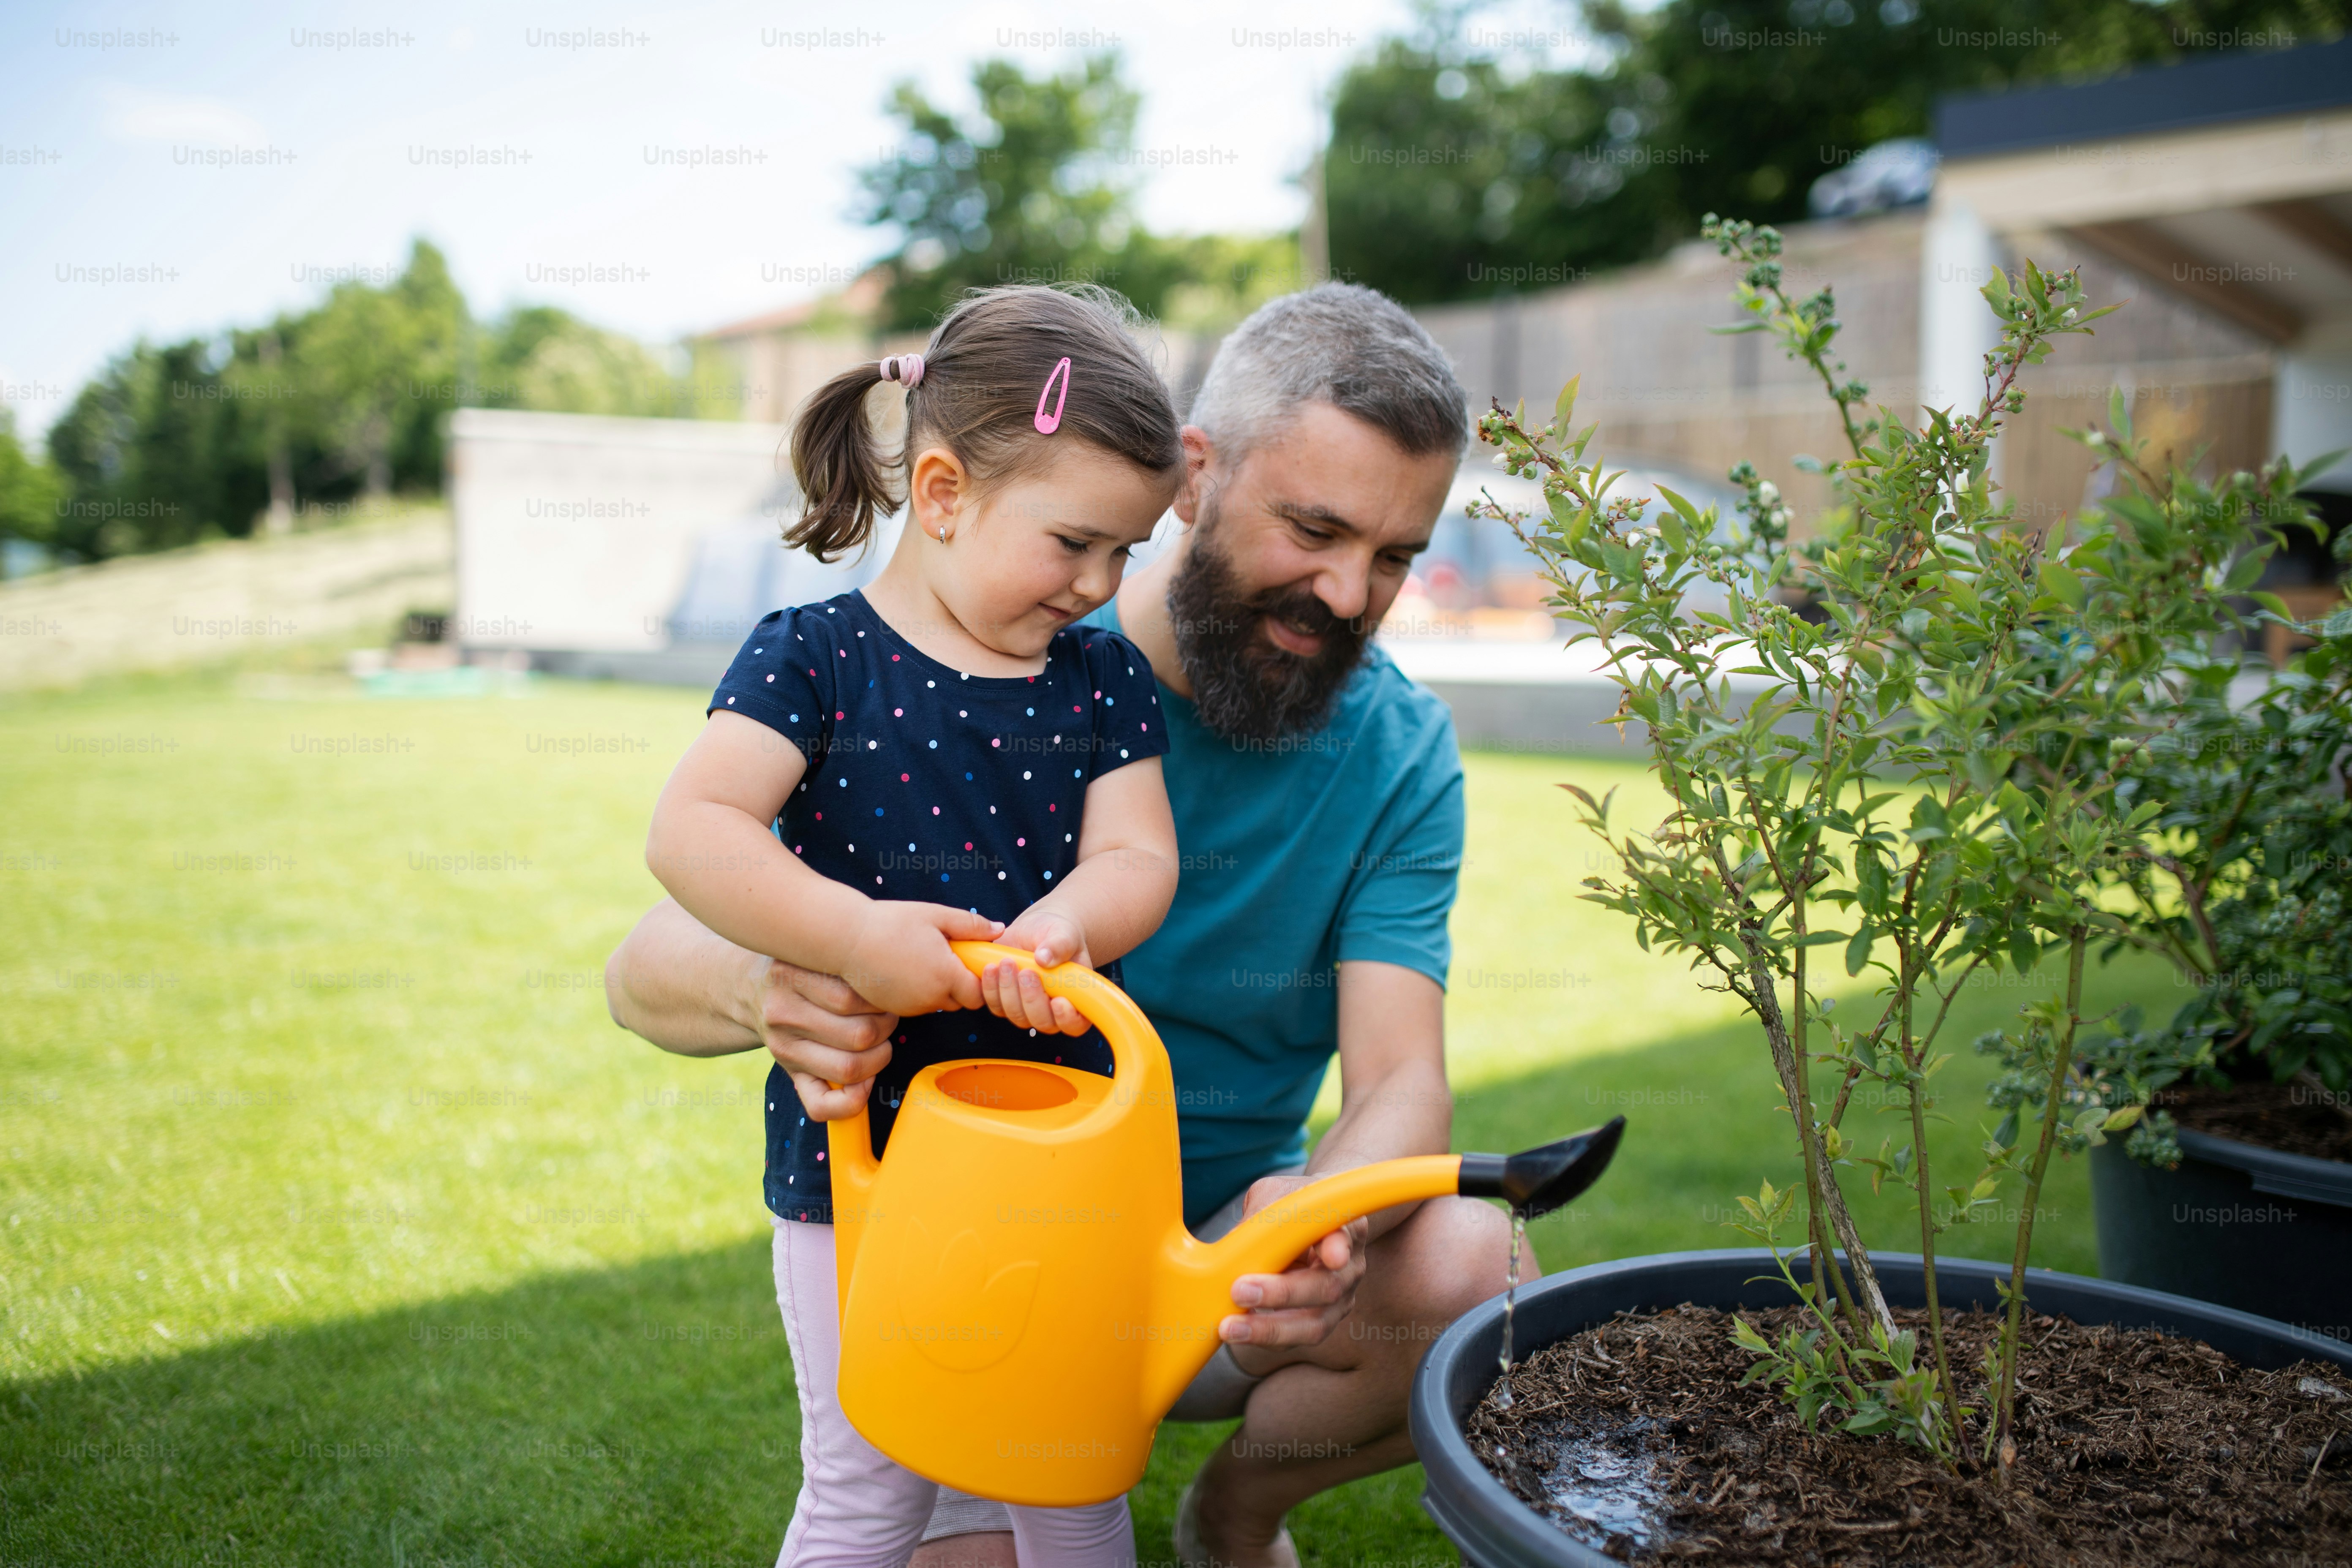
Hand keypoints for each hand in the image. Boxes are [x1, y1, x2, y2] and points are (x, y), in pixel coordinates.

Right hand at [745, 957, 896, 1121]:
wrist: (753, 990)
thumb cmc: (802, 970)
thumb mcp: (815, 954)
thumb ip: (848, 962)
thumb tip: (898, 987)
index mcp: (789, 976)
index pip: (853, 998)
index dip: (883, 1000)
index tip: (887, 994)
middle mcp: (782, 1013)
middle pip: (859, 1034)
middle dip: (887, 1028)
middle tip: (887, 1016)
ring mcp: (783, 1049)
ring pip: (850, 1068)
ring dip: (879, 1057)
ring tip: (879, 1040)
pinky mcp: (789, 1075)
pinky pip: (822, 1106)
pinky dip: (854, 1100)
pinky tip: (864, 1079)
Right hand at [836, 901, 1000, 1023]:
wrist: (845, 938)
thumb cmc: (890, 923)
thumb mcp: (935, 915)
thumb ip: (971, 925)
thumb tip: (998, 930)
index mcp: (945, 976)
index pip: (979, 993)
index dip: (979, 978)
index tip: (971, 960)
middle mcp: (930, 998)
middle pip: (960, 1001)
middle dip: (960, 983)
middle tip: (947, 955)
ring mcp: (910, 1007)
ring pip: (938, 1004)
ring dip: (939, 988)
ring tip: (924, 958)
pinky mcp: (893, 1009)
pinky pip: (917, 1005)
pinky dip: (919, 992)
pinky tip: (907, 968)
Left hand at [983, 909, 1091, 1035]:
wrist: (1036, 931)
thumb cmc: (1057, 935)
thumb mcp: (1064, 934)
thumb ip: (1059, 946)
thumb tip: (1044, 958)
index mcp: (1075, 1000)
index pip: (1076, 1023)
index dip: (1067, 1018)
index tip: (1058, 1001)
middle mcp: (1051, 1011)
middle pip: (1042, 1022)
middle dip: (1032, 999)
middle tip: (1026, 972)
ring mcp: (1026, 1009)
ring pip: (1016, 1014)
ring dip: (1009, 990)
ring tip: (1007, 962)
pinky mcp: (1003, 1001)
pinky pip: (994, 1004)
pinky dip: (990, 988)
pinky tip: (991, 967)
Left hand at [1217, 1173, 1370, 1363]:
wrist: (1310, 1226)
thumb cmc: (1293, 1206)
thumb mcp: (1276, 1196)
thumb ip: (1263, 1213)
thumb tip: (1236, 1243)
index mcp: (1345, 1227)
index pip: (1345, 1237)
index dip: (1338, 1247)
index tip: (1332, 1256)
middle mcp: (1349, 1267)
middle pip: (1327, 1288)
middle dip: (1283, 1294)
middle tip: (1240, 1291)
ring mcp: (1340, 1300)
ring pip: (1314, 1325)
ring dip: (1270, 1329)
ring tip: (1231, 1327)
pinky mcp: (1321, 1321)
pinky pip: (1296, 1338)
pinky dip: (1265, 1338)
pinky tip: (1237, 1332)